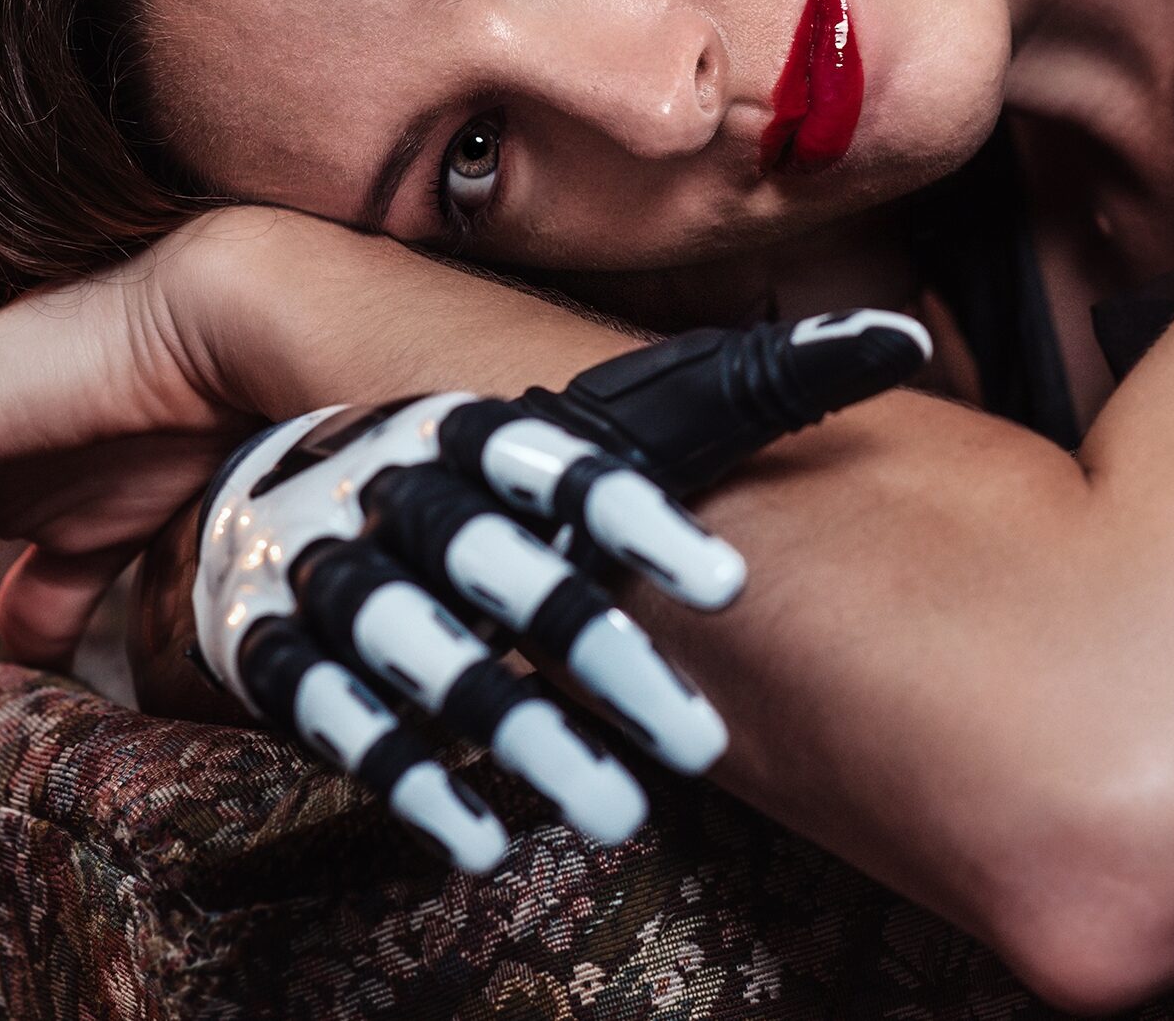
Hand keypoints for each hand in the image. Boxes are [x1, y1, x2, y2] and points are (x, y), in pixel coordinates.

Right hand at [185, 308, 931, 868]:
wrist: (292, 486)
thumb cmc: (493, 463)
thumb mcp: (604, 416)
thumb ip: (738, 385)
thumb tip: (899, 335)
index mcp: (476, 423)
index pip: (552, 454)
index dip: (627, 514)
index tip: (727, 583)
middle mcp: (400, 485)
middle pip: (492, 562)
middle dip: (587, 645)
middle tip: (700, 741)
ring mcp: (330, 562)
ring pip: (413, 643)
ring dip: (511, 725)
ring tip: (617, 812)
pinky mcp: (273, 642)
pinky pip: (326, 704)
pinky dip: (403, 771)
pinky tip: (480, 837)